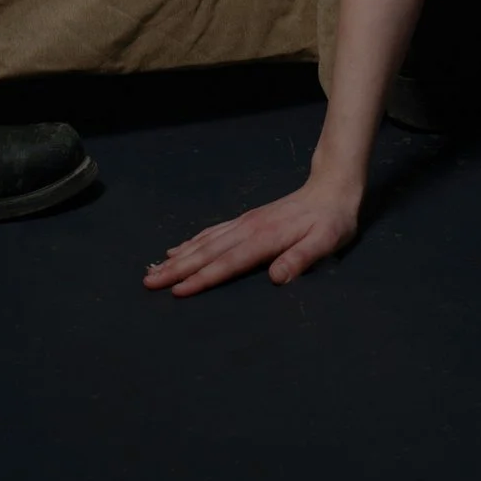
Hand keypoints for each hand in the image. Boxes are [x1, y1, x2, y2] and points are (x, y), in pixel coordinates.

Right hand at [142, 177, 361, 294]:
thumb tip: (275, 277)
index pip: (228, 263)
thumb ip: (301, 259)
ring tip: (153, 269)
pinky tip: (177, 250)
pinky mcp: (245, 221)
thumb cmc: (331, 222)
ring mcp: (244, 223)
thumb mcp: (326, 242)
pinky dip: (191, 243)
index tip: (177, 290)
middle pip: (206, 252)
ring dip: (178, 257)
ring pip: (204, 242)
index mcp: (264, 238)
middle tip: (148, 281)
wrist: (331, 190)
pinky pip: (211, 233)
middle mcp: (247, 229)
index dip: (202, 278)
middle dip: (176, 269)